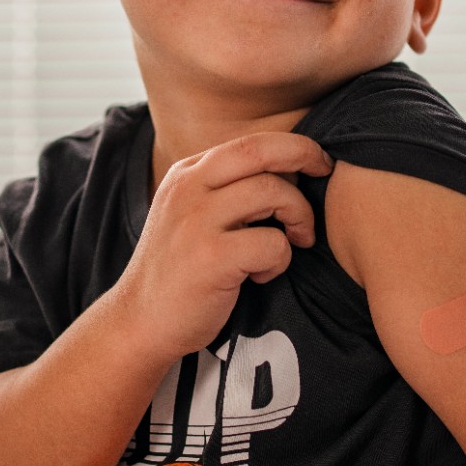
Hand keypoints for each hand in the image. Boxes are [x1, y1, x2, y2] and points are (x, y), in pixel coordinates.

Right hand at [109, 132, 332, 363]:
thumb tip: (289, 170)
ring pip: (273, 192)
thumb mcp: (191, 215)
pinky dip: (280, 260)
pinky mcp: (211, 257)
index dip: (292, 147)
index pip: (249, 143)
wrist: (139, 322)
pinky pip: (273, 243)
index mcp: (186, 174)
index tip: (316, 162)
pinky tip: (260, 276)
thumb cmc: (179, 272)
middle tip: (326, 174)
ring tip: (292, 243)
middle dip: (306, 156)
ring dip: (299, 217)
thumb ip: (226, 191)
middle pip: (261, 151)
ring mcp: (197, 221)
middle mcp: (188, 189)